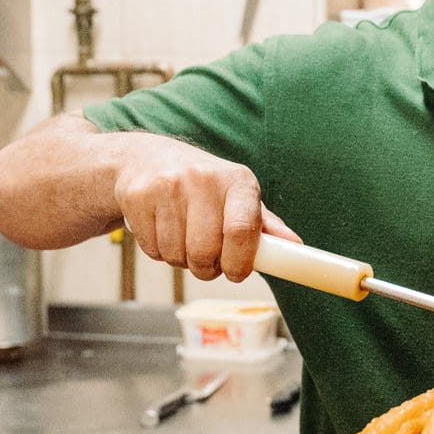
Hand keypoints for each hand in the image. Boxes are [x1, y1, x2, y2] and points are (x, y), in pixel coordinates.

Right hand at [111, 135, 298, 281]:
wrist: (147, 160)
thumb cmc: (203, 188)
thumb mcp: (237, 197)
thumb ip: (264, 224)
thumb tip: (294, 245)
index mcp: (237, 180)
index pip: (241, 230)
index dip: (239, 263)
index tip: (236, 273)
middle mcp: (203, 178)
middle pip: (205, 251)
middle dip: (207, 267)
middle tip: (207, 260)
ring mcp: (167, 185)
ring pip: (177, 255)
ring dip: (182, 261)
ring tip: (183, 240)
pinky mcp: (138, 196)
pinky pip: (152, 250)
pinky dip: (159, 252)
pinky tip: (162, 230)